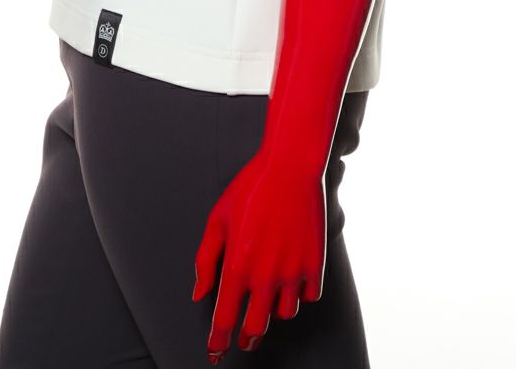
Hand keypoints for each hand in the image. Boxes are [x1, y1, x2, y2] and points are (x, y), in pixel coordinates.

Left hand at [192, 146, 326, 360]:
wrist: (291, 166)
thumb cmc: (250, 188)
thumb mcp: (217, 219)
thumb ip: (205, 260)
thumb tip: (200, 294)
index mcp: (237, 266)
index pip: (224, 320)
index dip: (218, 341)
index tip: (215, 352)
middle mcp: (265, 276)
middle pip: (255, 328)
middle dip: (246, 337)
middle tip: (243, 338)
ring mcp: (293, 272)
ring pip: (284, 314)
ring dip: (273, 311)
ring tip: (268, 298)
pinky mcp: (316, 264)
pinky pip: (308, 296)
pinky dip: (299, 293)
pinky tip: (292, 280)